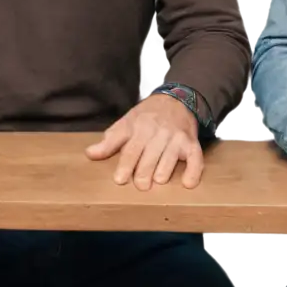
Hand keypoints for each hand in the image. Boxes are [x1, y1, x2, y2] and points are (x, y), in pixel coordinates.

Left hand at [85, 93, 201, 189]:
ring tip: (158, 181)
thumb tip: (90, 154)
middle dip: (144, 172)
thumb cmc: (147, 116)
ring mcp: (176, 137)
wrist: (176, 100)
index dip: (126, 164)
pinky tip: (188, 183)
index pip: (131, 148)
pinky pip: (195, 158)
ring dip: (164, 171)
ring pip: (170, 158)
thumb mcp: (126, 123)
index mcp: (140, 127)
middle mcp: (159, 132)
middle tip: (140, 186)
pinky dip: (194, 171)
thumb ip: (110, 141)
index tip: (120, 179)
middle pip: (150, 156)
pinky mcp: (191, 142)